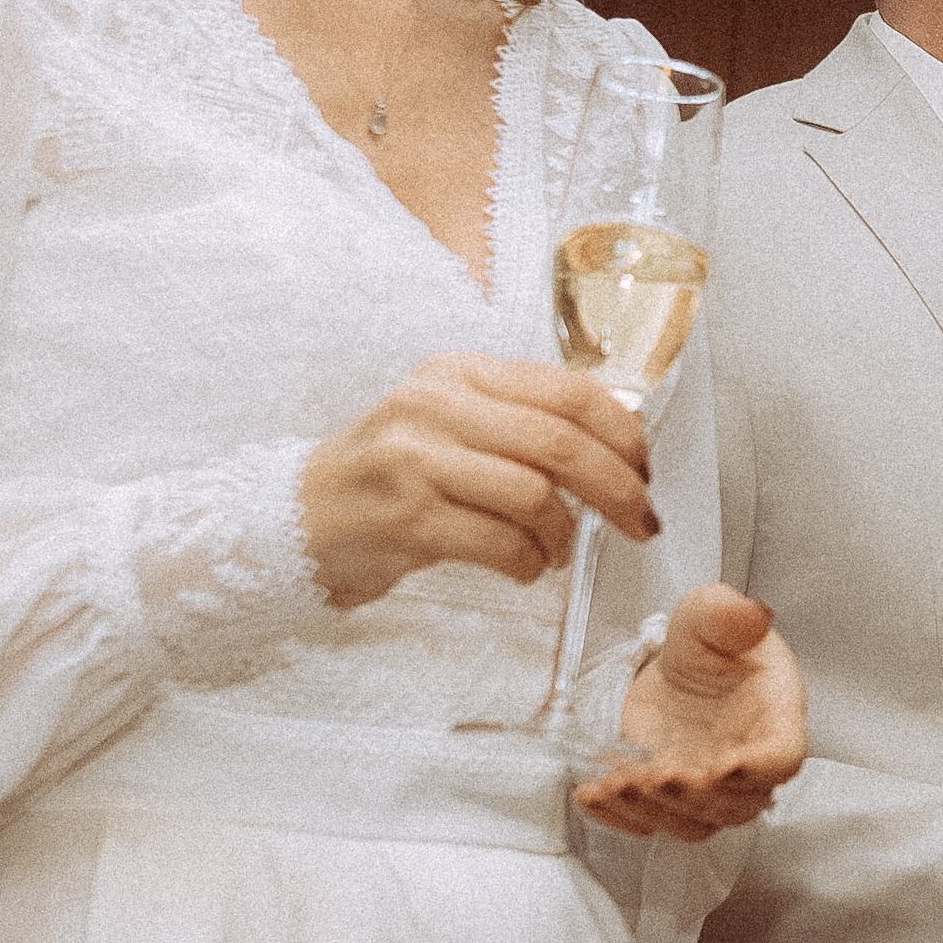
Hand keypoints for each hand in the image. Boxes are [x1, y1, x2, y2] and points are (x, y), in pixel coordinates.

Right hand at [298, 356, 651, 604]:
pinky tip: (523, 569)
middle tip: (640, 523)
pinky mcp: (405, 519)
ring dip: (562, 535)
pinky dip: (528, 563)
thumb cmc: (392, 478)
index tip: (645, 470)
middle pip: (561, 443)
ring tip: (555, 552)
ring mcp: (415, 460)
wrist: (298, 518)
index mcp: (460, 373)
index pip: (568, 391)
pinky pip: (499, 542)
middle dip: (617, 489)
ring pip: (533, 495)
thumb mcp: (452, 424)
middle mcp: (436, 406)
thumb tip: (619, 443)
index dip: (623, 434)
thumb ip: (523, 422)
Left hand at [574, 585, 803, 838]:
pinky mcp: (667, 798)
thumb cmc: (712, 648)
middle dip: (695, 796)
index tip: (725, 766)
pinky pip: (648, 822)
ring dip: (656, 810)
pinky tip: (594, 793)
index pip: (783, 756)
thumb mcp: (713, 615)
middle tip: (659, 774)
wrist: (680, 669)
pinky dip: (618, 815)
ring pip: (693, 822)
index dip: (759, 768)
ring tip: (619, 781)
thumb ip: (729, 614)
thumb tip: (750, 615)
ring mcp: (706, 788)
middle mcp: (746, 765)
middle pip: (736, 803)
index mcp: (773, 720)